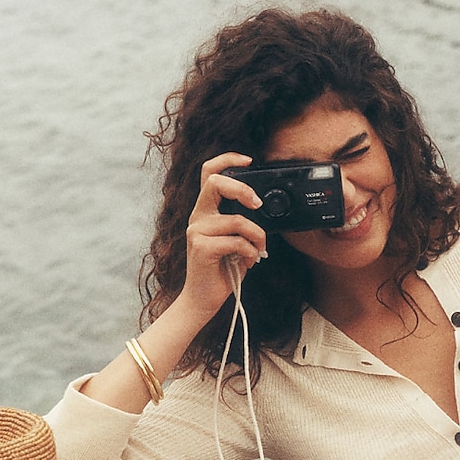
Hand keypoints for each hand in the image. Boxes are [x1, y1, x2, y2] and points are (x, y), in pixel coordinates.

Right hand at [180, 154, 268, 324]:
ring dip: (257, 236)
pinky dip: (250, 253)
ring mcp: (196, 231)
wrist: (203, 300)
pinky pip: (237, 242)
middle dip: (242, 189)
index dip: (227, 159)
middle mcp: (197, 217)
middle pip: (215, 182)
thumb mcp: (235, 240)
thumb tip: (263, 210)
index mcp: (205, 210)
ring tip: (258, 250)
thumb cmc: (222, 270)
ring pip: (237, 220)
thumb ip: (242, 222)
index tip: (248, 160)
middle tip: (257, 204)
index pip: (209, 173)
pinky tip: (248, 262)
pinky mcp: (201, 247)